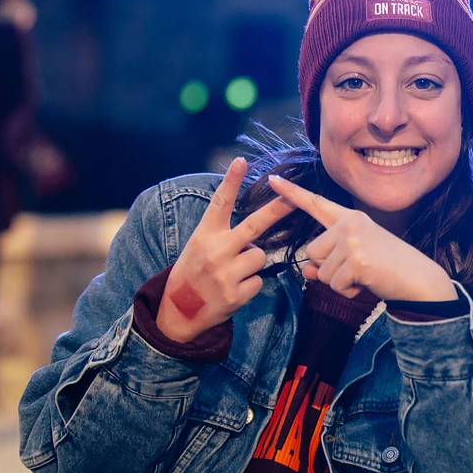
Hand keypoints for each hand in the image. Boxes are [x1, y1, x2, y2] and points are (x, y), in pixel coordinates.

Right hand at [157, 158, 295, 342]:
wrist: (178, 312)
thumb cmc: (194, 272)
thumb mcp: (199, 245)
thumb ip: (222, 233)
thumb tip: (256, 227)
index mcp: (204, 235)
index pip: (219, 202)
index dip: (231, 180)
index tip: (242, 160)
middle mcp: (215, 251)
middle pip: (254, 225)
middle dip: (277, 209)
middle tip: (294, 197)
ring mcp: (225, 274)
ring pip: (260, 256)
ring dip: (252, 263)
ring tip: (231, 273)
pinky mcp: (235, 294)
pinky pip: (259, 280)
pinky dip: (250, 284)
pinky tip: (233, 290)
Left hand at [267, 175, 457, 302]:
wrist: (420, 279)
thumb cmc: (389, 268)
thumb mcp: (356, 259)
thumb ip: (329, 261)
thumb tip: (307, 272)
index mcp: (351, 218)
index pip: (316, 204)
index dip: (292, 193)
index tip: (272, 179)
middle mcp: (350, 223)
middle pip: (313, 252)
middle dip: (329, 269)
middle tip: (358, 269)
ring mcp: (353, 240)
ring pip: (322, 271)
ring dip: (339, 282)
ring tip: (365, 275)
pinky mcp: (357, 259)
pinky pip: (335, 284)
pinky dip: (349, 291)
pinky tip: (368, 282)